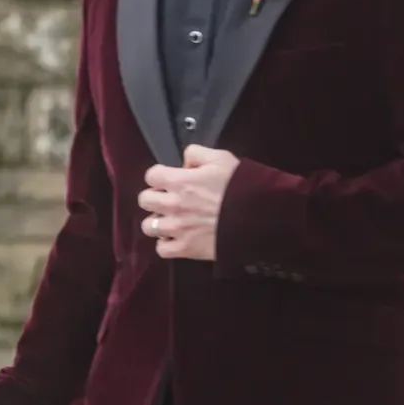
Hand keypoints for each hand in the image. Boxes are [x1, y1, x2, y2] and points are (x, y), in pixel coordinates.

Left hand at [139, 145, 239, 260]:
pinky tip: (176, 239)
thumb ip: (196, 154)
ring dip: (158, 222)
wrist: (260, 217)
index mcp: (180, 181)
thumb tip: (184, 163)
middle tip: (169, 200)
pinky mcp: (186, 249)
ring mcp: (178, 228)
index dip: (159, 176)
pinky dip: (165, 245)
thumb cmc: (241, 186)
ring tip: (171, 221)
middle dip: (154, 198)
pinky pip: (161, 249)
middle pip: (144, 200)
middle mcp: (173, 204)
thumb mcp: (221, 158)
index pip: (151, 175)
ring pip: (148, 226)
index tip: (169, 180)